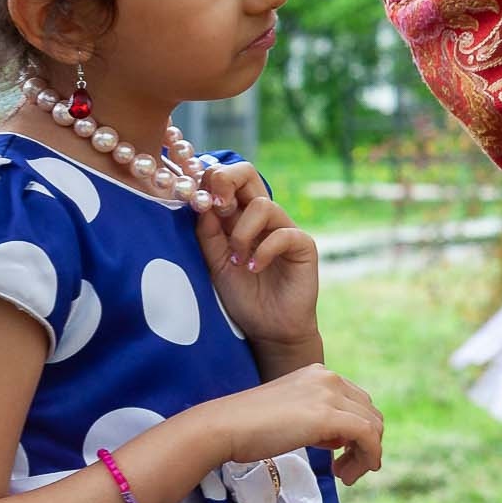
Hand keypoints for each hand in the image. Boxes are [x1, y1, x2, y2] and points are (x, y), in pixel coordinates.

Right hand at [192, 364, 383, 483]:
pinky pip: (367, 436)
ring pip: (373, 425)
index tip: (342, 456)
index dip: (358, 431)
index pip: (357, 401)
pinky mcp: (328, 416)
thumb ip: (317, 420)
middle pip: (369, 412)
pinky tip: (349, 476)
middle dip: (366, 444)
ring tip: (345, 477)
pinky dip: (369, 455)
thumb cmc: (247, 427)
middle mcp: (329, 378)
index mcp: (319, 373)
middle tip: (345, 472)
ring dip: (366, 454)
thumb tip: (340, 439)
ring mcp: (329, 394)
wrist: (223, 427)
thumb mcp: (291, 415)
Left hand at [194, 160, 319, 352]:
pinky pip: (283, 234)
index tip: (198, 201)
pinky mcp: (303, 245)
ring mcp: (284, 229)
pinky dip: (263, 251)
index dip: (211, 181)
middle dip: (226, 181)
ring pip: (263, 205)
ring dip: (242, 234)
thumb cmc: (243, 296)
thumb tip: (200, 203)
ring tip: (237, 260)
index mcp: (238, 218)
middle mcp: (261, 218)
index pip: (227, 181)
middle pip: (248, 174)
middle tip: (216, 205)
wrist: (268, 328)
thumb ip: (208, 235)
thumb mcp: (215, 264)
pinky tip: (255, 269)